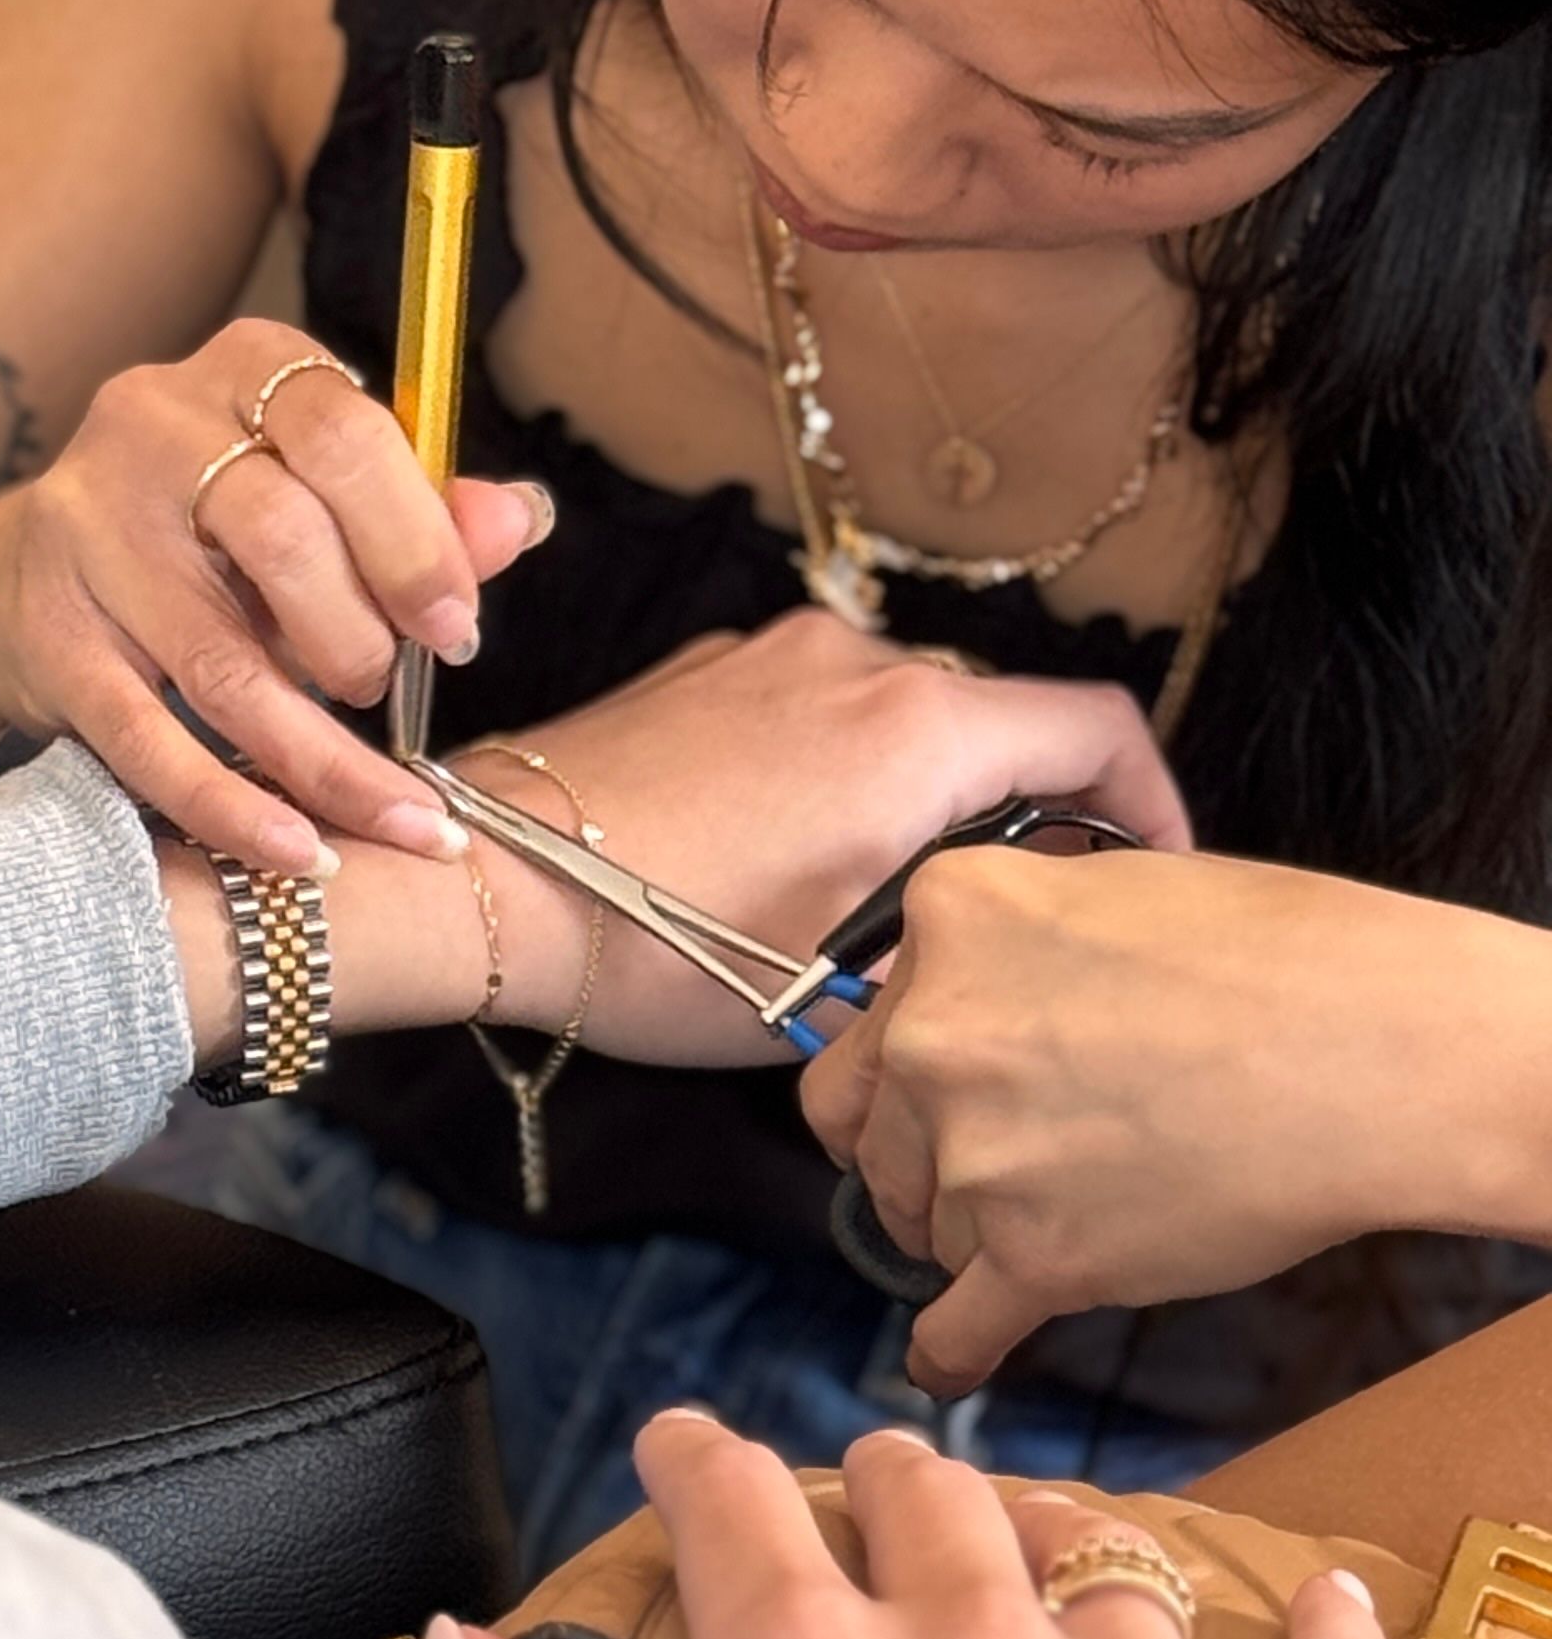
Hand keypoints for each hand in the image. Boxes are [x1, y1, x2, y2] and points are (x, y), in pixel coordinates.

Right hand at [0, 317, 549, 872]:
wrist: (19, 579)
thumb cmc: (210, 536)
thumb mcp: (320, 497)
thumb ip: (421, 507)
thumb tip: (520, 520)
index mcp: (240, 369)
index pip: (341, 431)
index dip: (415, 539)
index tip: (455, 629)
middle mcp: (149, 429)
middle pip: (280, 536)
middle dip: (362, 638)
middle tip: (386, 689)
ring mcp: (85, 534)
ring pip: (224, 658)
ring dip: (325, 755)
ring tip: (395, 811)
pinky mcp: (51, 639)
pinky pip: (152, 741)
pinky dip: (237, 807)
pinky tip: (305, 852)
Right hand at [421, 1414, 1379, 1638]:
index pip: (736, 1494)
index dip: (698, 1457)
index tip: (687, 1452)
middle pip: (929, 1497)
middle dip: (884, 1487)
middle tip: (871, 1512)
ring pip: (1107, 1567)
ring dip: (1065, 1558)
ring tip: (1057, 1578)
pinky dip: (1327, 1631)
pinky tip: (1330, 1605)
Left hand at [456, 614, 1191, 1065]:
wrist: (484, 889)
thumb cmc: (648, 948)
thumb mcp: (834, 982)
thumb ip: (951, 938)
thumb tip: (1004, 934)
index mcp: (916, 731)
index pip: (1096, 727)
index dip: (1153, 798)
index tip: (1154, 865)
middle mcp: (857, 664)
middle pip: (998, 719)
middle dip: (1028, 807)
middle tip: (1020, 908)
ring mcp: (774, 655)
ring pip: (904, 712)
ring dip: (925, 789)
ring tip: (896, 892)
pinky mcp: (706, 671)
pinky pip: (817, 707)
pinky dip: (841, 766)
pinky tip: (795, 853)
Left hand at [796, 846, 1494, 1393]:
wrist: (1378, 1055)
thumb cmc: (1285, 959)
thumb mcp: (1110, 888)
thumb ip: (1011, 941)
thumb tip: (968, 983)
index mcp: (949, 916)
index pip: (874, 1011)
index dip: (910, 1062)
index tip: (943, 1088)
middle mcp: (932, 1030)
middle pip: (869, 1125)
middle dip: (914, 1153)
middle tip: (979, 1164)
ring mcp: (973, 1149)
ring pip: (924, 1221)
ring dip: (972, 1231)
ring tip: (1065, 1212)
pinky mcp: (1032, 1254)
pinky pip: (954, 1326)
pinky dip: (950, 1348)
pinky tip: (950, 1357)